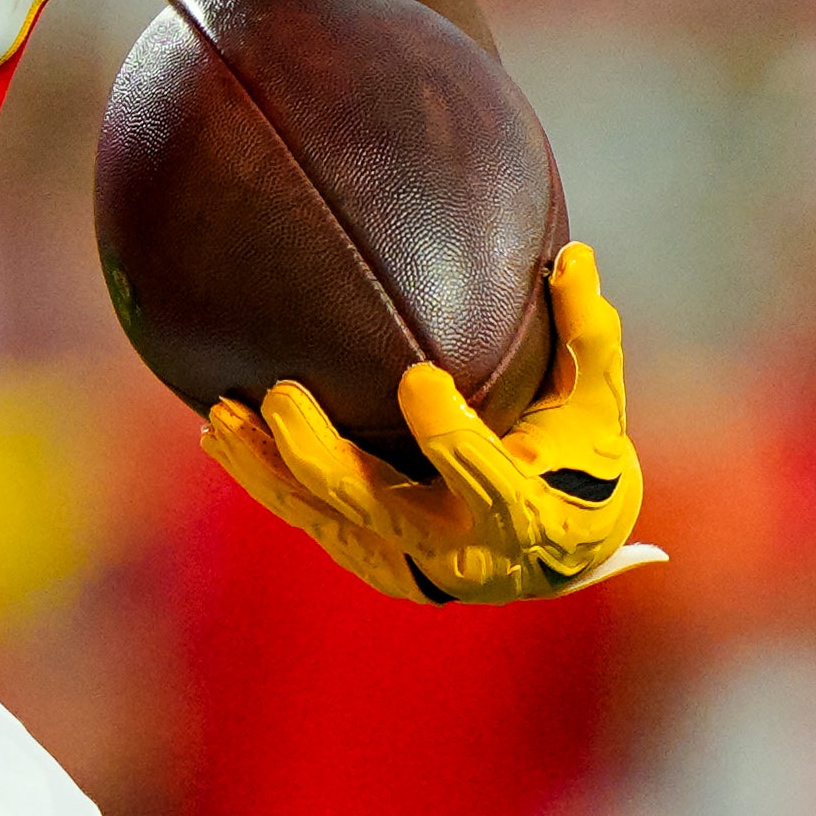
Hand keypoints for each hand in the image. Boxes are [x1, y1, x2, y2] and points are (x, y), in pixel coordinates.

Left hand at [203, 242, 662, 604]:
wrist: (559, 554)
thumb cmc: (581, 462)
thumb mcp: (596, 405)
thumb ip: (587, 334)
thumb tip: (576, 254)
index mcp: (524, 512)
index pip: (483, 477)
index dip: (449, 435)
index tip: (418, 377)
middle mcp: (459, 549)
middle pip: (378, 506)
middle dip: (322, 455)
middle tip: (281, 394)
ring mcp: (407, 561)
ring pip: (325, 517)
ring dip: (268, 467)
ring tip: (221, 413)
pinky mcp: (371, 559)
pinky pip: (307, 520)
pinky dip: (263, 479)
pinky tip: (219, 433)